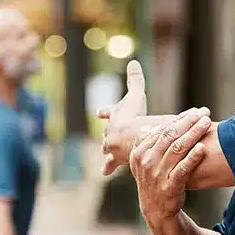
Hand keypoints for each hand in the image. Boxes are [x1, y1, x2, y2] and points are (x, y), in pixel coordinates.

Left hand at [99, 60, 178, 175]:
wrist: (130, 137)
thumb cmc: (133, 115)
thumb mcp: (135, 95)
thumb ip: (135, 79)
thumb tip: (133, 61)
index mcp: (114, 117)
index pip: (108, 112)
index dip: (105, 111)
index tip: (99, 112)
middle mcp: (109, 132)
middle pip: (106, 133)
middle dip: (107, 136)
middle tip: (104, 140)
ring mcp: (111, 147)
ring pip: (106, 150)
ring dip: (106, 153)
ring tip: (104, 159)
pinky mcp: (115, 159)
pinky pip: (110, 165)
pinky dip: (108, 167)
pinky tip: (104, 172)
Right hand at [131, 109, 211, 224]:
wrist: (156, 210)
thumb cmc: (155, 180)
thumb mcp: (145, 161)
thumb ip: (151, 142)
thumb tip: (162, 122)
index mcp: (139, 152)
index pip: (161, 129)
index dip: (180, 118)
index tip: (196, 111)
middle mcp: (145, 162)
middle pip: (170, 135)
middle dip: (189, 122)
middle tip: (204, 113)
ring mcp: (156, 175)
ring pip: (177, 149)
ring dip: (194, 133)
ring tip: (207, 124)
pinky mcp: (169, 187)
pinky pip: (182, 169)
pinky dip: (192, 158)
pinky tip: (202, 148)